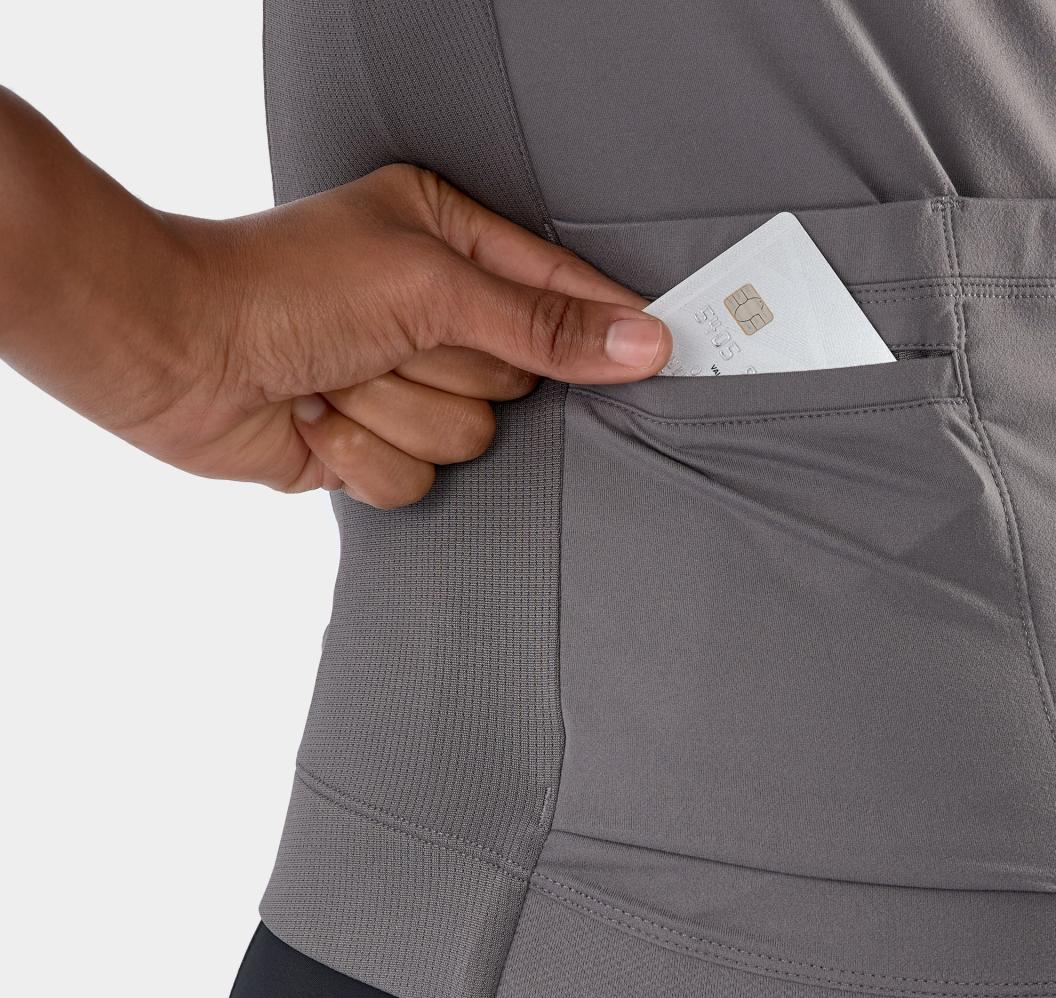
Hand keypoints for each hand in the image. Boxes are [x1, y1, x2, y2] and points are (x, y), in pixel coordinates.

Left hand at [142, 166, 670, 507]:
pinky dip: (362, 456)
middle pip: (519, 381)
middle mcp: (433, 312)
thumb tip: (641, 342)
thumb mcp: (429, 288)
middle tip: (391, 341)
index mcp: (452, 242)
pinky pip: (416, 482)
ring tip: (338, 376)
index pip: (562, 294)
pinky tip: (316, 417)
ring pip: (469, 438)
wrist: (172, 348)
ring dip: (395, 414)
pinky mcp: (372, 444)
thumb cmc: (281, 287)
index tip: (670, 350)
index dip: (607, 327)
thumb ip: (542, 326)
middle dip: (449, 372)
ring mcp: (404, 382)